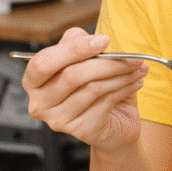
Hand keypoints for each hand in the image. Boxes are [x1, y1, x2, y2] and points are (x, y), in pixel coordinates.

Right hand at [22, 27, 147, 151]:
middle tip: (131, 56)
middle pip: (71, 75)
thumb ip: (79, 43)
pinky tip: (136, 82)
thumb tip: (93, 40)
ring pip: (92, 88)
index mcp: (33, 81)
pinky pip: (105, 102)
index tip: (104, 41)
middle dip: (107, 62)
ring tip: (138, 67)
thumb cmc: (95, 85)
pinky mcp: (81, 130)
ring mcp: (58, 120)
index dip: (74, 49)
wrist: (114, 122)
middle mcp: (40, 103)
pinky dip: (125, 88)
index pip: (44, 62)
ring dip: (121, 74)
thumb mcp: (85, 59)